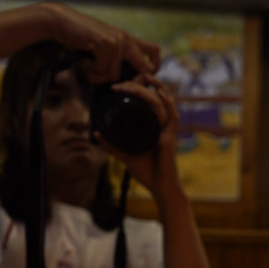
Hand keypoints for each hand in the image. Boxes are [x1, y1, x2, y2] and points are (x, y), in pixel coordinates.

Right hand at [43, 3, 160, 83]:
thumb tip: (130, 81)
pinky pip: (101, 70)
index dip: (152, 69)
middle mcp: (126, 39)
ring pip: (115, 75)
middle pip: (145, 69)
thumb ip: (117, 58)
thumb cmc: (81, 38)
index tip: (140, 79)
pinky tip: (84, 59)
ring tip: (88, 64)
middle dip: (133, 83)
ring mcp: (117, 41)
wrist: (60, 21)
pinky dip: (90, 70)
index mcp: (129, 39)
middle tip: (116, 86)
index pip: (155, 51)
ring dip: (98, 76)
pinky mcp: (105, 44)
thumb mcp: (104, 47)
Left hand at [95, 76, 182, 201]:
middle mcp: (161, 126)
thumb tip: (97, 134)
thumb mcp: (127, 156)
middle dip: (139, 86)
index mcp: (153, 127)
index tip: (119, 86)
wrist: (161, 188)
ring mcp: (166, 131)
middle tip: (120, 84)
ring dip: (151, 89)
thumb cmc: (149, 173)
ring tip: (141, 79)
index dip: (137, 89)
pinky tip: (160, 93)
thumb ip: (113, 146)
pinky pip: (172, 118)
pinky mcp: (169, 139)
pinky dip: (168, 104)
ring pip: (161, 104)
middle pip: (153, 98)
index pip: (147, 102)